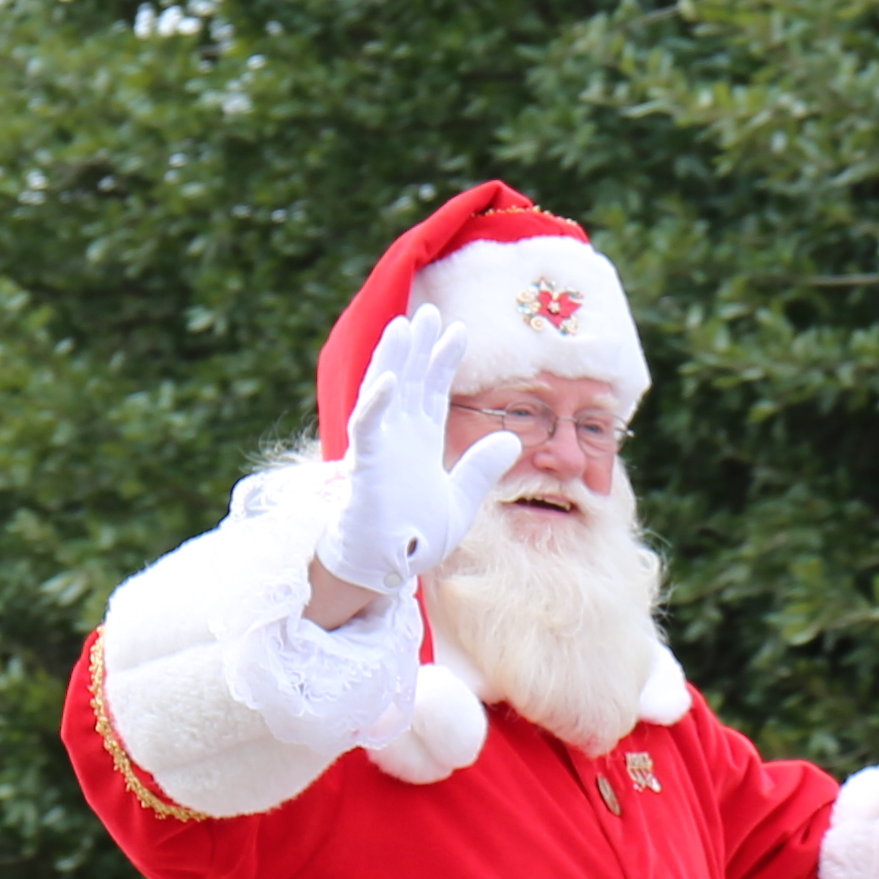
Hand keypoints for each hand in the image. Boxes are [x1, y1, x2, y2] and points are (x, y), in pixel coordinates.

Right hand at [298, 310, 522, 624]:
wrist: (388, 569)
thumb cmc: (417, 538)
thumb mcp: (461, 501)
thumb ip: (482, 470)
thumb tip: (512, 441)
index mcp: (421, 443)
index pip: (434, 391)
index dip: (445, 360)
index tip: (459, 330)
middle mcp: (399, 437)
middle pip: (409, 380)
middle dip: (419, 346)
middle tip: (430, 310)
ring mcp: (380, 448)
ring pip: (384, 392)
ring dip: (393, 359)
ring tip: (404, 326)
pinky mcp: (365, 465)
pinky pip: (368, 427)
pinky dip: (376, 403)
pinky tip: (390, 378)